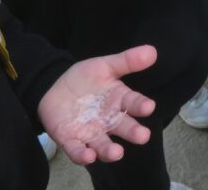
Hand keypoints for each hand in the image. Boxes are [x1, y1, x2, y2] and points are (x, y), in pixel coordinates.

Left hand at [39, 45, 157, 165]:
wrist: (55, 88)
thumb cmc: (86, 79)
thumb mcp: (104, 66)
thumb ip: (127, 61)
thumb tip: (152, 50)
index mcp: (119, 101)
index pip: (133, 103)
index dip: (141, 105)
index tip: (149, 106)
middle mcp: (108, 121)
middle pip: (123, 127)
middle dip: (133, 132)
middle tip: (143, 136)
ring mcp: (91, 132)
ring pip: (102, 145)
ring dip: (110, 151)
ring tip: (117, 153)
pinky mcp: (71, 140)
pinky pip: (77, 150)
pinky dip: (82, 155)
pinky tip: (88, 156)